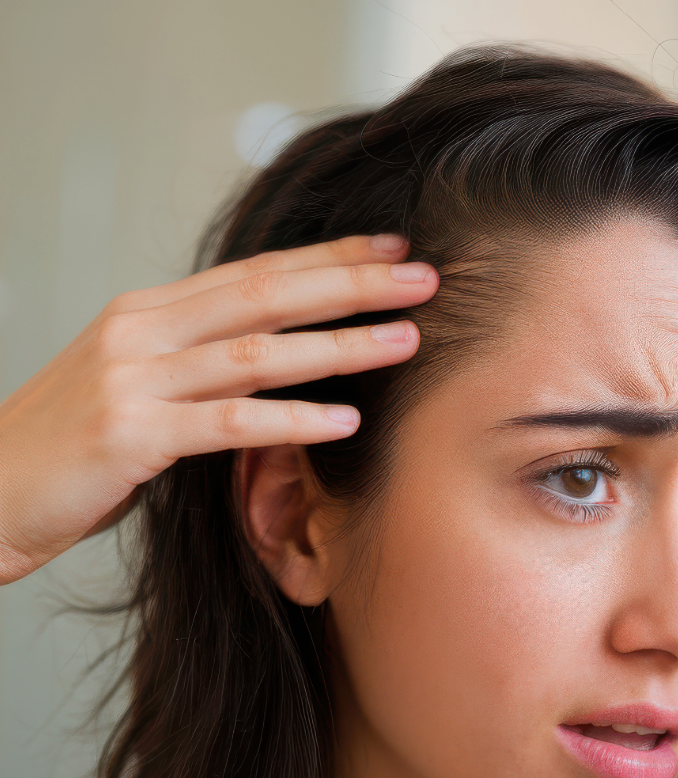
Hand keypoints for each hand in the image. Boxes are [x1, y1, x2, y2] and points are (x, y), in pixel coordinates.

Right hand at [0, 235, 437, 584]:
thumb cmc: (70, 445)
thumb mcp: (138, 385)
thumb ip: (198, 363)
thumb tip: (276, 359)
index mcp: (149, 313)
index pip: (255, 272)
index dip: (328, 256)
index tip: (390, 246)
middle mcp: (142, 331)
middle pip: (266, 295)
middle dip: (351, 283)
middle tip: (421, 276)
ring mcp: (134, 378)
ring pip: (257, 351)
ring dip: (339, 345)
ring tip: (405, 341)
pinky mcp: (130, 433)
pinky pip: (229, 422)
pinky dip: (292, 419)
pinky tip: (345, 420)